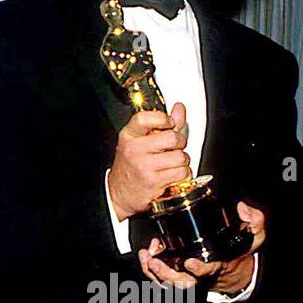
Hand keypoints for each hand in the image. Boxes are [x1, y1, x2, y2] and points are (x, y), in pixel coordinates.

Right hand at [107, 101, 190, 220]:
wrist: (119, 194)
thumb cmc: (131, 167)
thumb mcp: (140, 142)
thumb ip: (162, 125)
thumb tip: (179, 108)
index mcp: (129, 136)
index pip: (145, 118)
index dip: (163, 118)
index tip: (170, 123)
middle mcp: (134, 150)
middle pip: (172, 137)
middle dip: (180, 143)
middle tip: (174, 148)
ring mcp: (144, 166)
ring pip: (180, 157)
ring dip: (182, 161)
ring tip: (172, 164)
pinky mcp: (154, 181)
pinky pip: (181, 172)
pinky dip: (183, 174)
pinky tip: (173, 174)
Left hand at [140, 202, 265, 294]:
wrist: (234, 268)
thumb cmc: (240, 252)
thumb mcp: (254, 236)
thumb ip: (254, 222)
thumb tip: (242, 208)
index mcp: (217, 266)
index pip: (208, 271)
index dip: (198, 269)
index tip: (190, 263)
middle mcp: (200, 276)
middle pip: (181, 283)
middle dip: (165, 274)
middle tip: (154, 262)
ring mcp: (188, 277)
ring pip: (168, 282)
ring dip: (154, 272)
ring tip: (146, 256)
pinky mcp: (178, 274)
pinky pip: (162, 278)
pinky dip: (151, 269)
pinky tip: (146, 254)